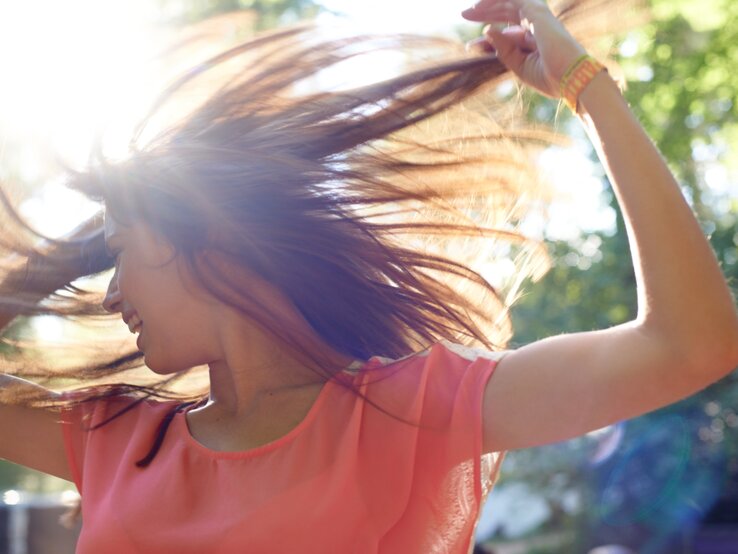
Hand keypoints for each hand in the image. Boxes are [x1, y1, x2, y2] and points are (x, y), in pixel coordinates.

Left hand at [461, 0, 587, 98]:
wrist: (567, 76)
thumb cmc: (547, 76)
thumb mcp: (517, 65)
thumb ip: (502, 49)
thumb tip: (486, 30)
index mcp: (533, 40)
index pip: (506, 34)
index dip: (487, 39)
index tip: (469, 47)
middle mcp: (535, 26)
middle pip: (505, 15)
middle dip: (484, 14)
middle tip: (464, 15)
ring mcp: (536, 17)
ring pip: (507, 4)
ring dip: (487, 6)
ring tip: (467, 12)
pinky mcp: (535, 11)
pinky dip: (494, 2)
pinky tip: (479, 6)